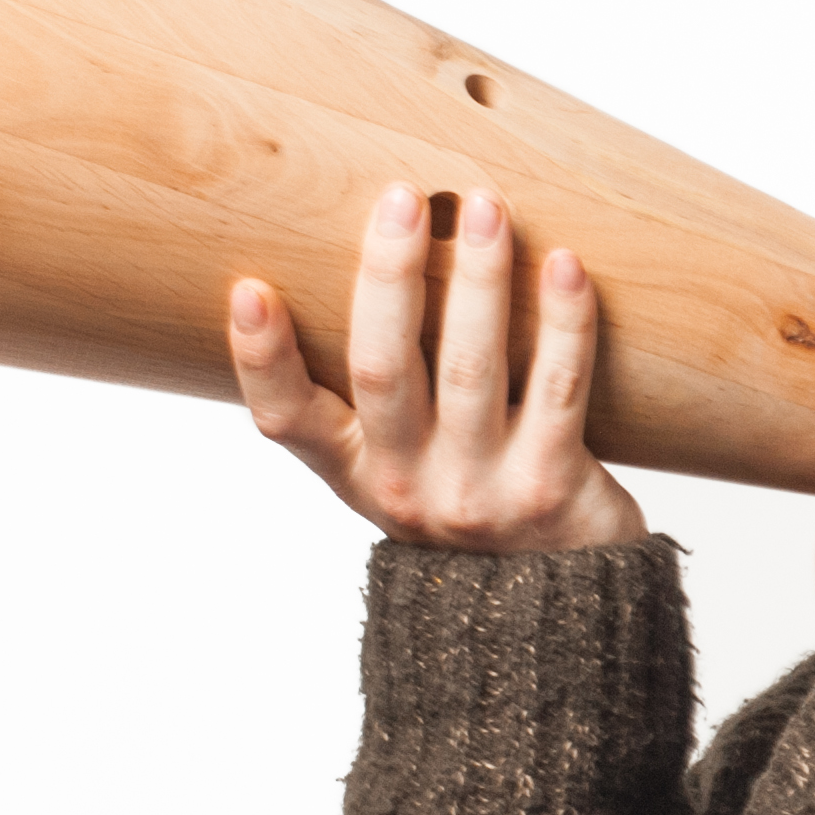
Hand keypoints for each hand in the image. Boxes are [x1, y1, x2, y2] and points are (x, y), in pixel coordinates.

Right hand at [229, 180, 647, 552]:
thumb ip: (383, 399)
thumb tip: (378, 263)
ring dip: (479, 278)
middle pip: (384, 369)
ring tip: (486, 208)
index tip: (249, 288)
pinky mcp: (554, 487)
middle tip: (402, 198)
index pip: (287, 420)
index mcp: (358, 475)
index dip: (261, 357)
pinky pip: (559, 387)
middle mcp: (409, 487)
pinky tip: (566, 265)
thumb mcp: (406, 471)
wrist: (558, 616)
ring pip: (473, 367)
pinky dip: (564, 321)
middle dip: (390, 277)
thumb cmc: (477, 512)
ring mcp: (482, 491)